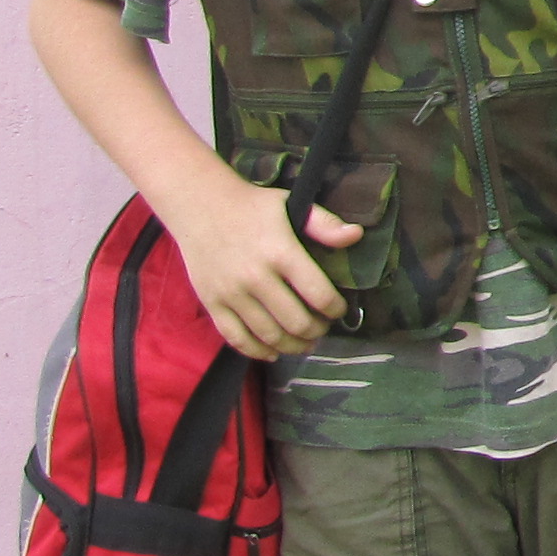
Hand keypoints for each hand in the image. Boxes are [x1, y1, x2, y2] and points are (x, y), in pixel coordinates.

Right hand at [164, 179, 359, 358]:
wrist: (200, 205)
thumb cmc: (251, 206)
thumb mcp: (292, 204)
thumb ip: (324, 224)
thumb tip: (356, 235)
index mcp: (281, 252)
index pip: (319, 294)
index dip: (335, 309)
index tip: (338, 309)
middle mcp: (256, 277)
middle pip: (296, 322)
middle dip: (317, 331)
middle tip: (322, 328)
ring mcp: (231, 293)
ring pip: (269, 335)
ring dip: (293, 345)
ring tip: (305, 342)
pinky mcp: (212, 302)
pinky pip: (236, 338)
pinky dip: (257, 351)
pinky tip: (272, 351)